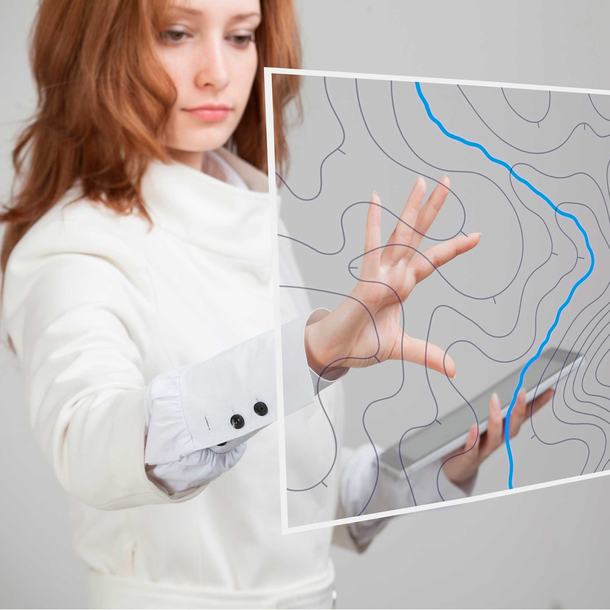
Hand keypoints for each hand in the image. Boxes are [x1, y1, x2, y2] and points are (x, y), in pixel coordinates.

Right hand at [305, 175, 480, 377]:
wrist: (335, 352)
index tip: (476, 235)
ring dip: (412, 209)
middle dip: (433, 210)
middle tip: (447, 181)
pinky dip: (375, 224)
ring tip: (422, 183)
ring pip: (401, 235)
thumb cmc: (360, 344)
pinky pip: (373, 249)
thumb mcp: (402, 348)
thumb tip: (453, 369)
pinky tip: (377, 200)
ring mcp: (380, 274)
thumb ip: (427, 354)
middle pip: (417, 236)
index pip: (431, 261)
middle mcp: (393, 274)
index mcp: (402, 286)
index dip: (452, 248)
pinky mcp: (367, 281)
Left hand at [442, 387, 554, 485]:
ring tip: (495, 400)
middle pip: (512, 427)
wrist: (459, 468)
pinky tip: (473, 427)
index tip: (548, 390)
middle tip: (522, 391)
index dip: (536, 405)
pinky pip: (471, 449)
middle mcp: (497, 441)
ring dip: (496, 419)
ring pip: (494, 437)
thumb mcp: (487, 425)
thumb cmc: (474, 443)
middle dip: (518, 410)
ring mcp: (483, 450)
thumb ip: (495, 409)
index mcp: (503, 431)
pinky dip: (474, 438)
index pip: (523, 417)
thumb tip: (503, 386)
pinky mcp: (468, 458)